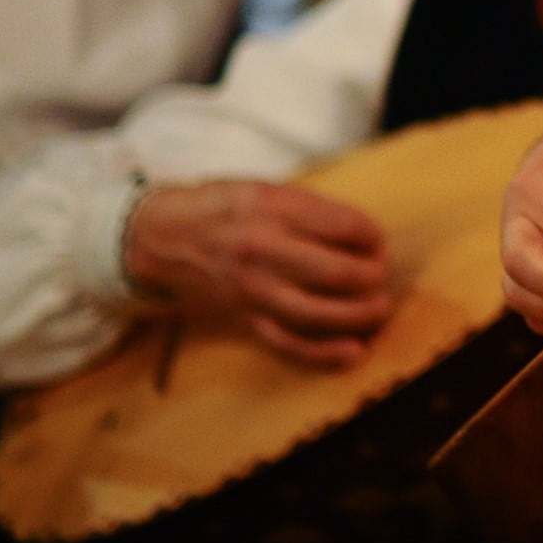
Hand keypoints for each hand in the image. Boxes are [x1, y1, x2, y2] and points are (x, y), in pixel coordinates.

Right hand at [123, 181, 392, 369]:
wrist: (161, 237)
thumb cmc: (225, 208)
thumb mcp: (266, 189)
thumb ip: (312, 210)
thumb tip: (366, 238)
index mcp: (272, 209)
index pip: (343, 227)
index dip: (373, 238)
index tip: (377, 242)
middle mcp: (261, 250)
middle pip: (336, 273)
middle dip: (373, 278)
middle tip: (381, 277)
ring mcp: (250, 289)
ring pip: (316, 312)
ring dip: (359, 316)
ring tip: (378, 309)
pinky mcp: (243, 317)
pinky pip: (287, 342)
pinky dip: (323, 353)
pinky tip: (353, 352)